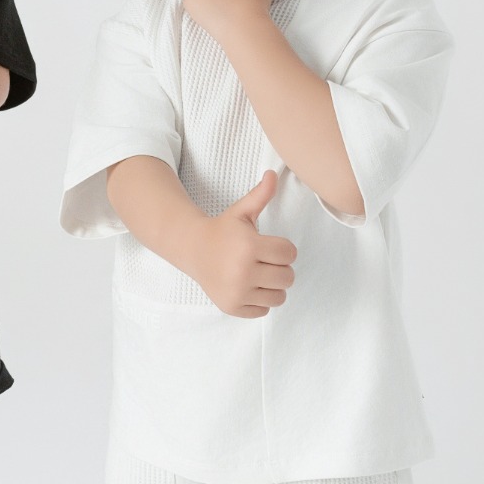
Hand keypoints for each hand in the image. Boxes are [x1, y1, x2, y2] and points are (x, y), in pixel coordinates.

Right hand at [185, 170, 296, 318]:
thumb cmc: (223, 230)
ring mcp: (237, 292)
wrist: (193, 249)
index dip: (283, 249)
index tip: (270, 246)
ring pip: (280, 297)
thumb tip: (273, 174)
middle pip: (288, 277)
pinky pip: (264, 310)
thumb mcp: (241, 211)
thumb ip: (261, 195)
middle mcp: (243, 271)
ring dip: (273, 286)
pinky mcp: (232, 307)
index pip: (290, 254)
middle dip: (280, 268)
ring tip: (259, 275)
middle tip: (264, 261)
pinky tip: (248, 286)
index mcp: (249, 246)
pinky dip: (260, 300)